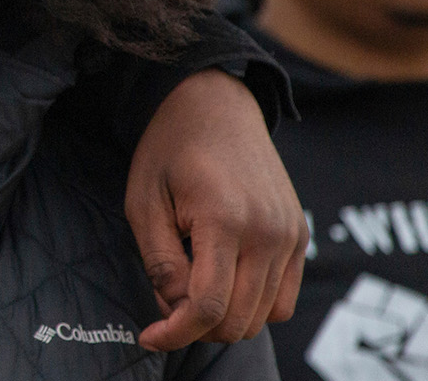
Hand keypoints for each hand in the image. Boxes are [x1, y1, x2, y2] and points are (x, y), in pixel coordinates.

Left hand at [125, 69, 305, 350]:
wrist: (216, 106)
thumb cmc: (169, 151)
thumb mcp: (143, 203)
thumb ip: (160, 261)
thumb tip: (176, 309)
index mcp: (224, 221)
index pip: (208, 306)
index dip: (175, 333)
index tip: (149, 337)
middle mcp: (268, 233)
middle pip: (239, 319)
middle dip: (197, 328)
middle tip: (165, 306)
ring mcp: (291, 235)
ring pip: (265, 316)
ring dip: (225, 318)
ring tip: (191, 287)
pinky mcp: (301, 237)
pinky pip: (284, 298)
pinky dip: (253, 305)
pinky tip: (221, 280)